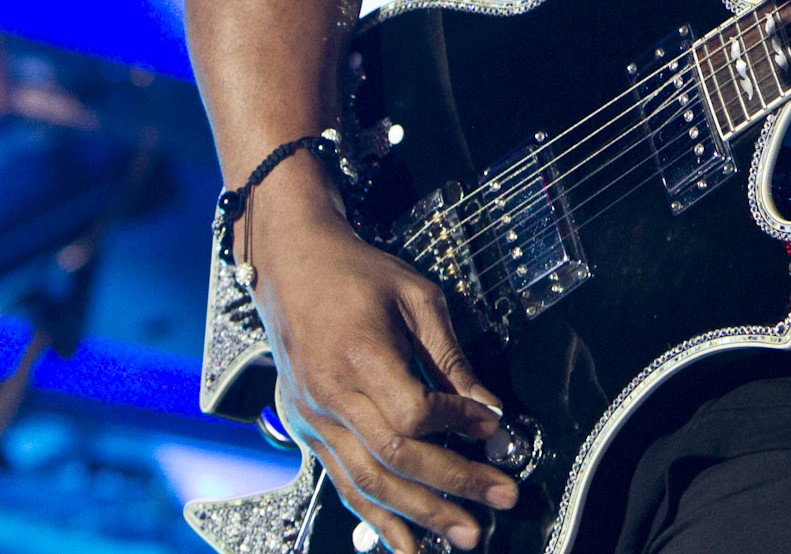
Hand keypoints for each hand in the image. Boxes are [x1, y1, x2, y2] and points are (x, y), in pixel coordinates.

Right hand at [244, 170, 513, 551]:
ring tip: (461, 535)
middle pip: (394, 458)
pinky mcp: (308, 430)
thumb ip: (451, 355)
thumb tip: (486, 404)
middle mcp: (331, 395)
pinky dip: (376, 518)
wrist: (293, 264)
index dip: (457, 424)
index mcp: (359, 355)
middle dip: (451, 487)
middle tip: (498, 500)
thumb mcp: (416, 295)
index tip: (491, 424)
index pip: (413, 412)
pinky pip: (342, 483)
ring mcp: (314, 418)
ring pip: (367, 482)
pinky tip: (405, 543)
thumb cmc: (355, 273)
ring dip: (418, 516)